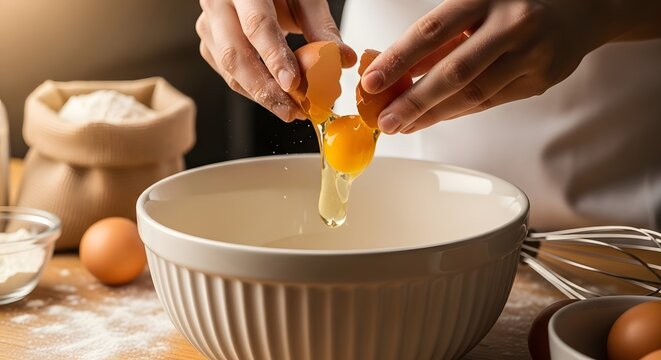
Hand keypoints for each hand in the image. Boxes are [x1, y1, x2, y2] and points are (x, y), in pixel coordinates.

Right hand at [196, 0, 356, 121]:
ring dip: (260, 96)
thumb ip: (321, 25)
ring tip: (290, 110)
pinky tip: (275, 98)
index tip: (293, 84)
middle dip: (265, 89)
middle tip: (292, 110)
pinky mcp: (209, 43)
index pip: (257, 25)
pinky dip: (252, 91)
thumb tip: (343, 58)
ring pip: (228, 69)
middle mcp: (218, 5)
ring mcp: (209, 25)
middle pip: (235, 54)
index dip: (275, 57)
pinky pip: (228, 74)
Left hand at [361, 0, 660, 133]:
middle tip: (385, 121)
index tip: (370, 82)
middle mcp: (511, 23)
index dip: (397, 59)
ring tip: (403, 125)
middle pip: (454, 72)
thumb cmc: (516, 2)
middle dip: (414, 101)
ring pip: (474, 94)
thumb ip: (441, 35)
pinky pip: (491, 102)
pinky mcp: (541, 79)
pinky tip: (434, 119)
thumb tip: (395, 68)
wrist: (585, 6)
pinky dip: (458, 112)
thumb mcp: (477, 2)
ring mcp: (531, 54)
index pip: (432, 31)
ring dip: (433, 115)